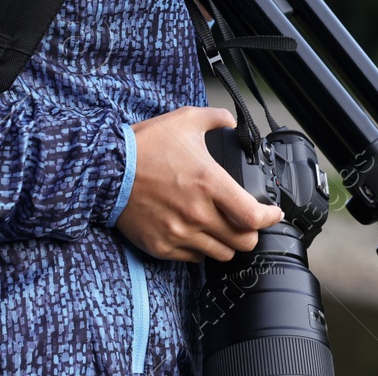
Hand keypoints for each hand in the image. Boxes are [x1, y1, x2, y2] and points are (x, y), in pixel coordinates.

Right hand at [116, 107, 284, 261]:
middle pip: (243, 241)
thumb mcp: (184, 120)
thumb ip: (215, 118)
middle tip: (246, 222)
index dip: (270, 217)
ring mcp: (179, 233)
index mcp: (209, 183)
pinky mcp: (162, 247)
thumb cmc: (145, 145)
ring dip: (226, 242)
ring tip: (221, 228)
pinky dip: (200, 249)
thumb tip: (231, 120)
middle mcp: (197, 213)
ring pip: (221, 254)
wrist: (104, 170)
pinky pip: (194, 259)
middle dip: (250, 232)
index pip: (252, 215)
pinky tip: (196, 233)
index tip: (273, 213)